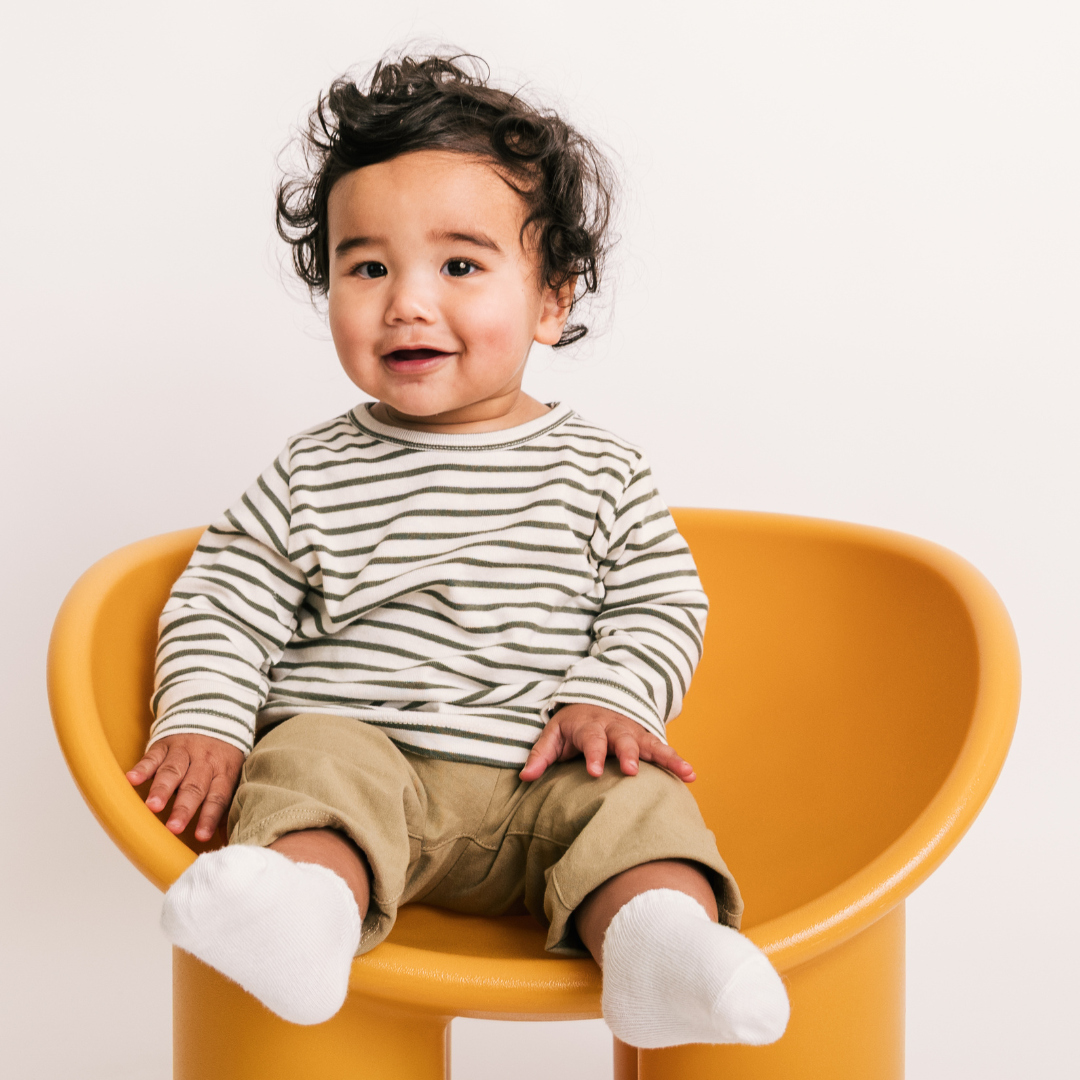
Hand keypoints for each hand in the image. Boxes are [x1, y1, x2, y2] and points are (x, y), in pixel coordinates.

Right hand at [126, 733, 244, 841]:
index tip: (202, 836)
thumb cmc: (220, 756)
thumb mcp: (231, 773)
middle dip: (184, 808)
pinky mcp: (165, 745)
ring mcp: (183, 752)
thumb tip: (227, 836)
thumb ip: (226, 802)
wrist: (213, 715)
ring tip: (152, 806)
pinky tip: (131, 779)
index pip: (218, 797)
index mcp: (223, 771)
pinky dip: (142, 768)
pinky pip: (153, 756)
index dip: (209, 817)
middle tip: (174, 827)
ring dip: (162, 790)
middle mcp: (204, 761)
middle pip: (194, 787)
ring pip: (172, 771)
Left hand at [519, 704, 695, 783]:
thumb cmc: (572, 726)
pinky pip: (663, 749)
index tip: (594, 772)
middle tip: (631, 771)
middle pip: (622, 740)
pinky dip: (677, 760)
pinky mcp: (646, 739)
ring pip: (650, 743)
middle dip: (628, 754)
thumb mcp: (553, 734)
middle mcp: (614, 727)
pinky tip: (691, 775)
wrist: (595, 699)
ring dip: (665, 757)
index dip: (593, 754)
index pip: (590, 740)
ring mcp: (633, 732)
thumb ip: (540, 754)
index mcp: (589, 726)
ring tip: (682, 772)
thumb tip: (525, 777)